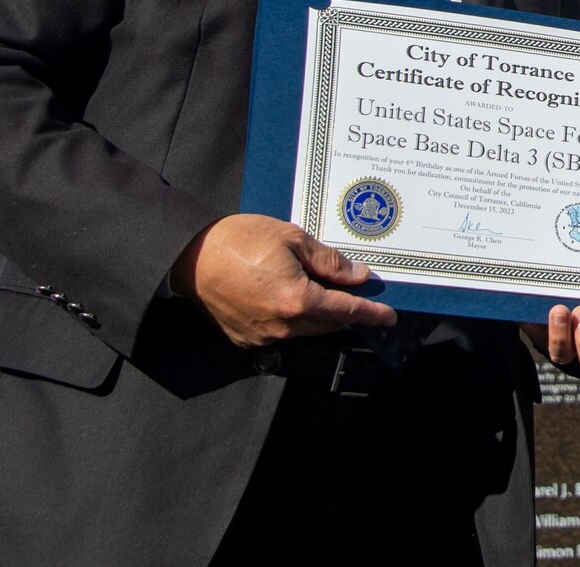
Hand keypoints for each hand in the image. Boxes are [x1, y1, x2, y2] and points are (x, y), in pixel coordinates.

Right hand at [171, 213, 397, 348]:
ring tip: (323, 292)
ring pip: (307, 331)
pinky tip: (289, 298)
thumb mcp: (291, 238)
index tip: (389, 317)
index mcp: (298, 300)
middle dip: (346, 312)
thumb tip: (357, 276)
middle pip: (329, 324)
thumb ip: (329, 261)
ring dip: (320, 316)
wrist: (190, 257)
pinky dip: (293, 320)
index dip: (371, 314)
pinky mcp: (246, 341)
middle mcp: (283, 326)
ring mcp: (263, 337)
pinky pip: (281, 334)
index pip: (346, 311)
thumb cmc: (239, 240)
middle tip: (357, 295)